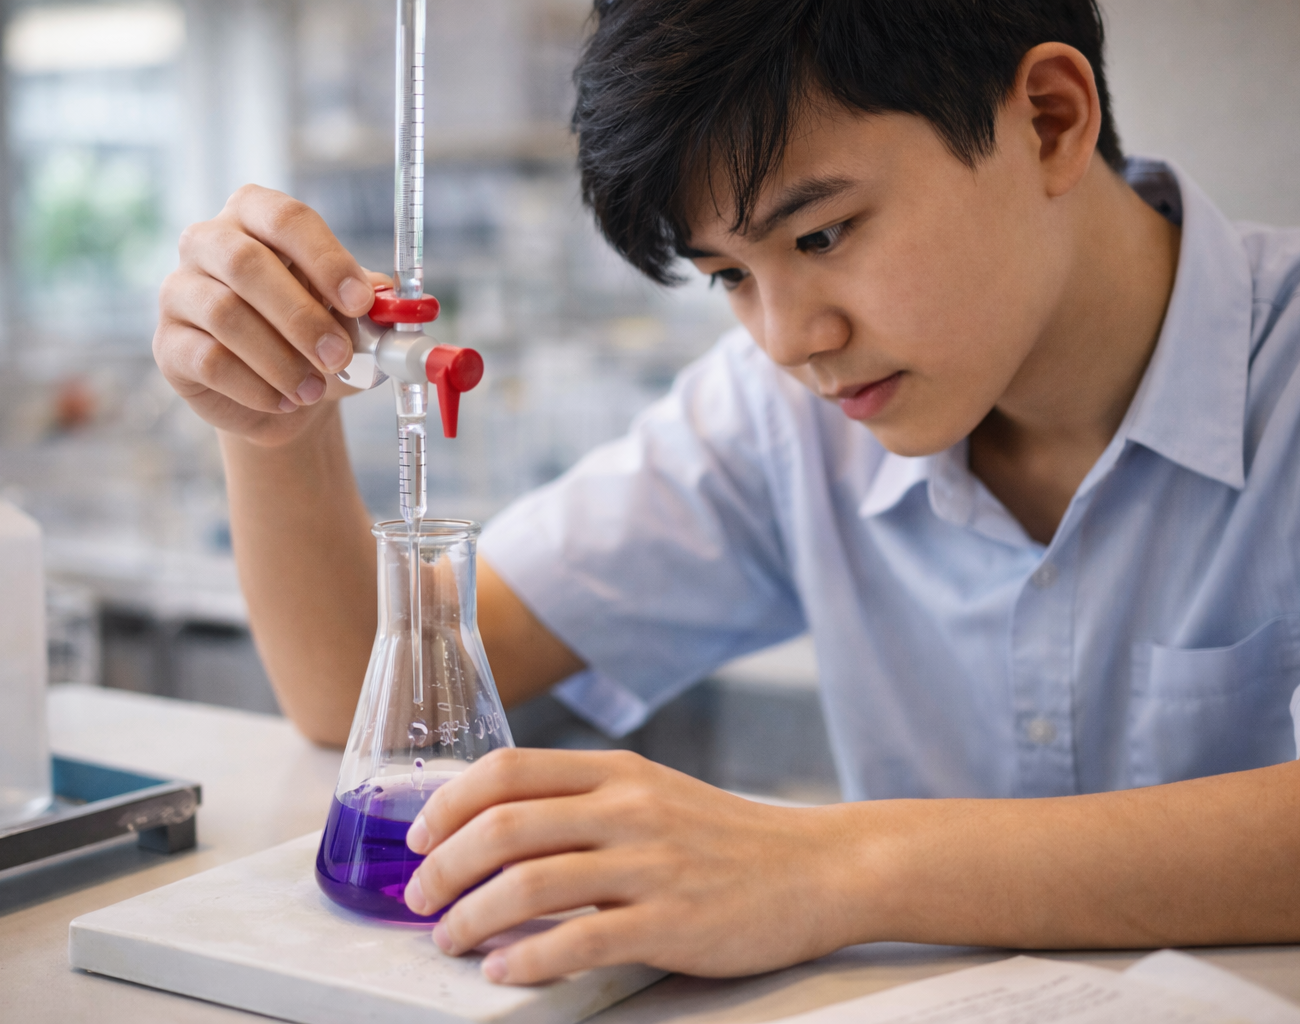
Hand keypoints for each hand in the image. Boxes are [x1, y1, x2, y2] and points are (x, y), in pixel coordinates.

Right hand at [154, 184, 387, 446]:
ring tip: (315, 389)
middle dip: (301, 316)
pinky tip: (285, 400)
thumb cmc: (319, 340)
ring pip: (224, 314)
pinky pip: (208, 360)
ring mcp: (180, 291)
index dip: (326, 259)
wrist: (288, 395)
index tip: (361, 302)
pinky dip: (256, 386)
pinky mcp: (168, 344)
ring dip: (280, 359)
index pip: (286, 219)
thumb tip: (388, 299)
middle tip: (340, 355)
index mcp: (257, 216)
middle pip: (246, 263)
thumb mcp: (353, 319)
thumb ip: (369, 304)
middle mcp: (209, 242)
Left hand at [402, 748, 858, 982]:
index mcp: (618, 770)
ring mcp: (650, 864)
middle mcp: (628, 808)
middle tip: (420, 899)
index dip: (448, 804)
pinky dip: (525, 962)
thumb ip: (584, 802)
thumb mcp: (653, 794)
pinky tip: (504, 973)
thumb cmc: (725, 837)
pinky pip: (578, 943)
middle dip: (443, 868)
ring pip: (528, 885)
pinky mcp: (671, 922)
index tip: (419, 838)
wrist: (816, 869)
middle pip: (503, 826)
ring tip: (450, 940)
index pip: (508, 768)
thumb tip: (495, 830)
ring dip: (470, 918)